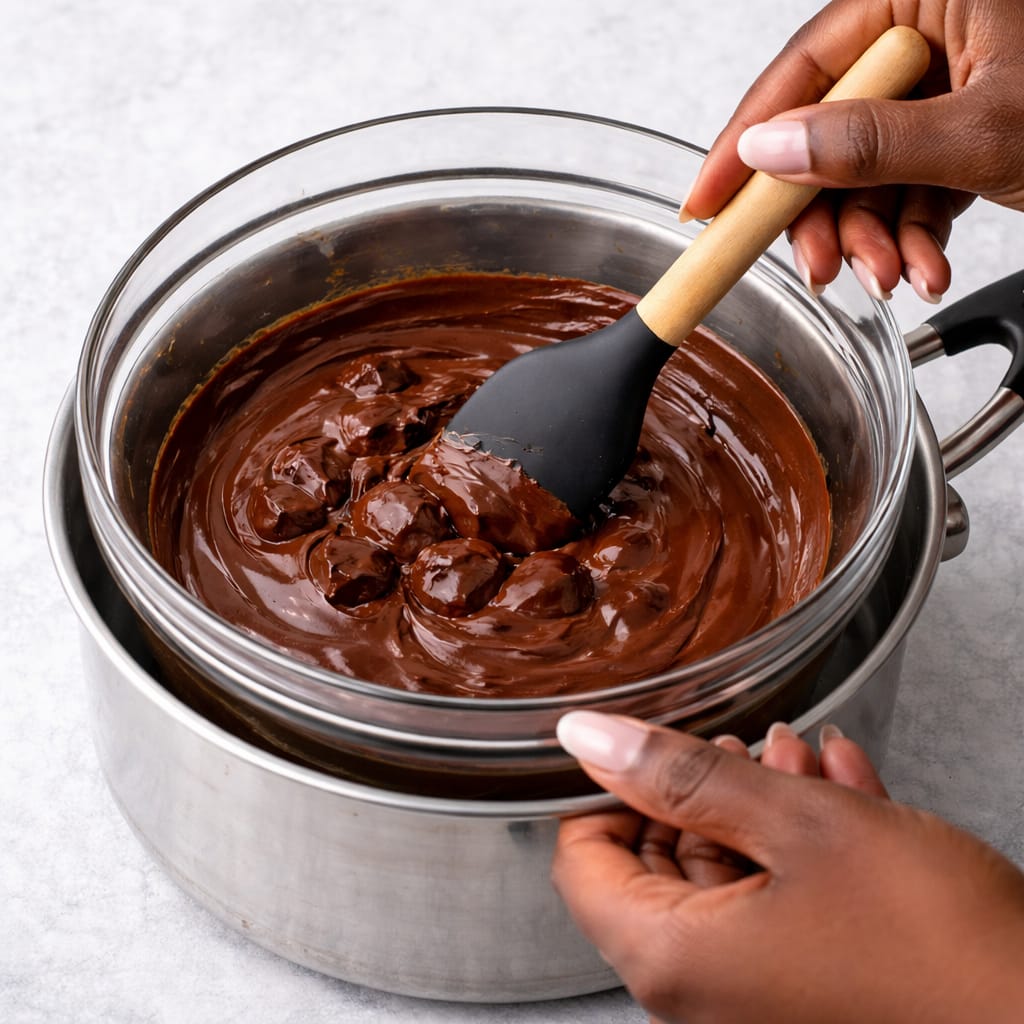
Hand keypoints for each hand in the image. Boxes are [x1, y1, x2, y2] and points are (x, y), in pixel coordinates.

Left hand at [552, 712, 1023, 1023]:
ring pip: (731, 876)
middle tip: (745, 743)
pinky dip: (802, 847)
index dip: (607, 791)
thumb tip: (589, 736)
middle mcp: (703, 992)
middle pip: (661, 864)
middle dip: (703, 789)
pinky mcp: (811, 989)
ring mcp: (757, 996)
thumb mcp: (798, 825)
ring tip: (804, 757)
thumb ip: (683, 775)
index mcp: (673, 958)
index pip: (583, 863)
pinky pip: (779, 906)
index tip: (647, 747)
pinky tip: (843, 788)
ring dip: (763, 807)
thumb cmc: (935, 943)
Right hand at [681, 0, 1023, 302]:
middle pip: (829, 128)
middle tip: (826, 270)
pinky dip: (913, 232)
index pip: (803, 67)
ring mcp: (947, 77)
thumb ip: (867, 142)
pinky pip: (910, 180)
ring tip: (898, 278)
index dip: (745, 142)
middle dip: (829, 214)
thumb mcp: (984, 133)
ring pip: (867, 167)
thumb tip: (770, 151)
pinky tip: (924, 266)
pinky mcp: (964, 121)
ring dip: (875, 236)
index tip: (707, 204)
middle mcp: (928, 28)